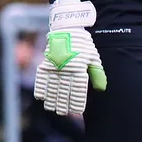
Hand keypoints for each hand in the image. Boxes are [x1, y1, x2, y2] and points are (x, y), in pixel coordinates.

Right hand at [34, 0, 106, 115]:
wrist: (67, 29)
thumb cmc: (83, 46)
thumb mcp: (93, 58)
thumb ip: (97, 73)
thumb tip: (101, 89)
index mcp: (79, 68)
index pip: (78, 89)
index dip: (77, 101)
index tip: (76, 111)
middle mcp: (66, 69)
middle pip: (64, 90)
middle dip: (63, 103)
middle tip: (62, 113)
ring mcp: (55, 66)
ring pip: (52, 86)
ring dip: (51, 99)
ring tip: (52, 109)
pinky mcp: (46, 62)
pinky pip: (42, 77)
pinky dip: (40, 87)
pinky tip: (40, 98)